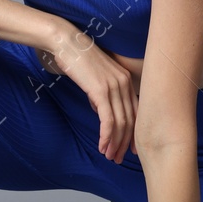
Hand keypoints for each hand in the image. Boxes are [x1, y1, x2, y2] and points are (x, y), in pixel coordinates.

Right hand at [41, 29, 138, 162]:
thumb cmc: (77, 60)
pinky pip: (108, 120)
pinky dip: (106, 136)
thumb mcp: (95, 79)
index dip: (133, 133)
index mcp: (126, 80)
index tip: (129, 148)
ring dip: (115, 143)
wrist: (66, 43)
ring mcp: (114, 87)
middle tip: (118, 158)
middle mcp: (125, 83)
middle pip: (130, 120)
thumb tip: (101, 112)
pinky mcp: (101, 90)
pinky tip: (102, 146)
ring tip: (109, 156)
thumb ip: (102, 95)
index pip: (136, 112)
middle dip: (124, 143)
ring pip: (120, 123)